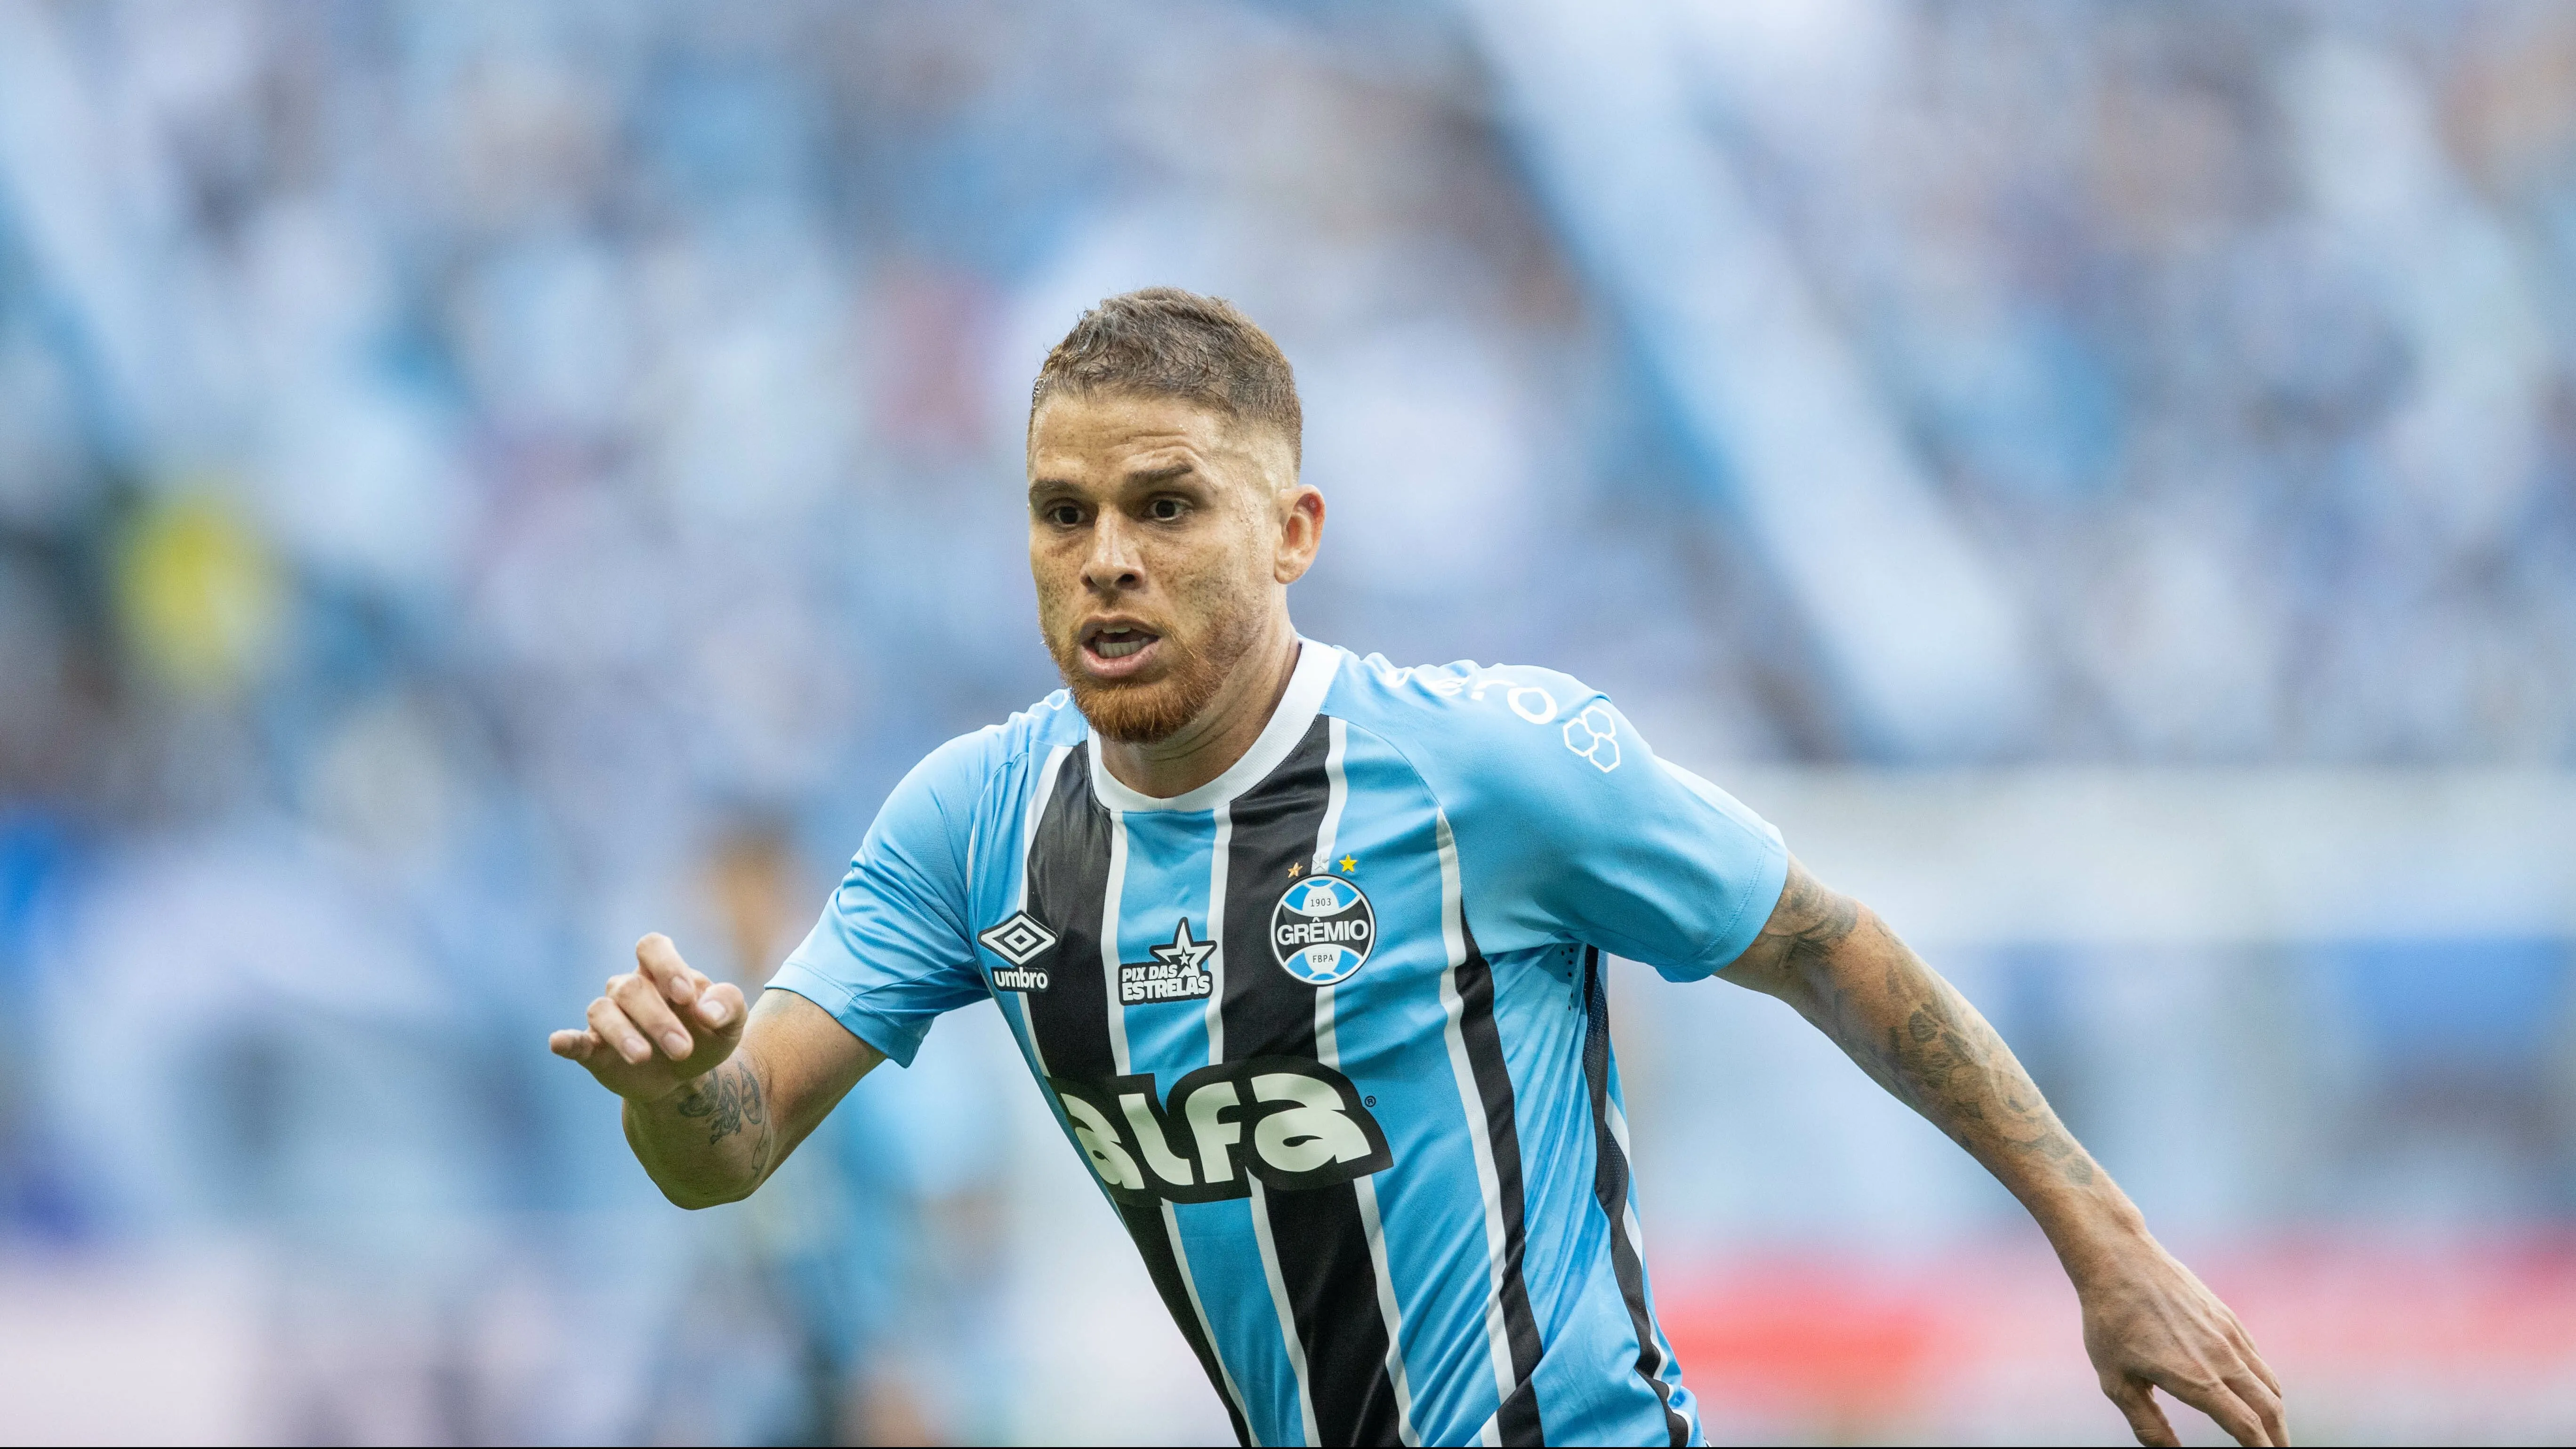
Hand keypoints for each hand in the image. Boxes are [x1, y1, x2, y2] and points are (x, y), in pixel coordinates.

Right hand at [549, 934, 747, 1103]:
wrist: (688, 1078)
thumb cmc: (707, 1037)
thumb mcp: (730, 1024)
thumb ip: (729, 1006)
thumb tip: (708, 1011)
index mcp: (662, 971)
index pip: (652, 947)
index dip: (666, 966)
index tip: (686, 996)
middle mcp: (630, 988)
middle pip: (632, 988)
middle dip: (658, 1019)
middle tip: (683, 1050)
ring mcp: (609, 1017)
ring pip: (602, 1010)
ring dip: (623, 1034)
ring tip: (644, 1057)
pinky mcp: (592, 1048)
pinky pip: (574, 1039)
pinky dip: (566, 1040)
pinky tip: (560, 1042)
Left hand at [2078, 1237, 2287, 1445]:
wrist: (2117, 1258)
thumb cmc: (2110, 1321)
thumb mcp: (2116, 1383)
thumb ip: (2148, 1425)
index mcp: (2197, 1379)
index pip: (2247, 1427)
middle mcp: (2222, 1357)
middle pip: (2270, 1409)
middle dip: (2279, 1439)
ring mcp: (2229, 1334)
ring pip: (2269, 1383)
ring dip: (2275, 1412)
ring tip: (2271, 1431)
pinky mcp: (2227, 1317)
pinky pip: (2257, 1358)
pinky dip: (2265, 1383)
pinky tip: (2254, 1391)